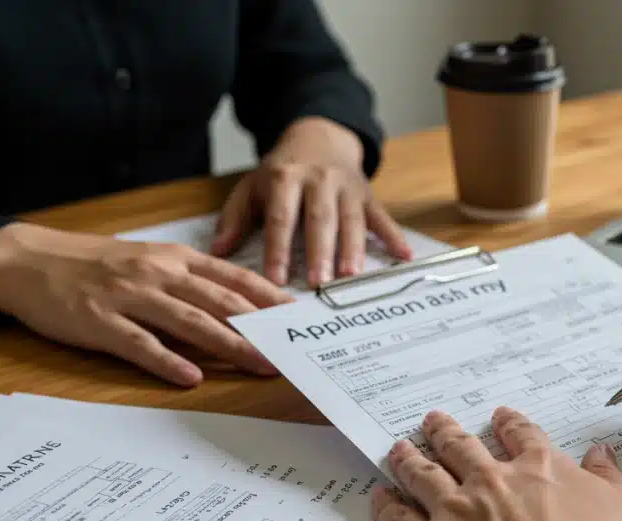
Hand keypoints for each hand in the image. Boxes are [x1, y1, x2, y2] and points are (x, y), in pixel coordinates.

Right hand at [0, 223, 291, 386]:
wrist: (29, 259)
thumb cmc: (96, 263)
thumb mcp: (149, 259)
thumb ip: (191, 280)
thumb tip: (237, 304)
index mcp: (175, 259)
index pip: (233, 278)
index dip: (269, 297)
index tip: (298, 315)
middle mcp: (158, 274)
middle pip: (221, 302)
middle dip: (261, 328)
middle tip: (290, 349)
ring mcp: (130, 296)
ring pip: (190, 322)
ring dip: (230, 346)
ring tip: (259, 364)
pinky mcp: (100, 321)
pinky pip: (139, 343)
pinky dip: (167, 361)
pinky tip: (191, 377)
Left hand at [212, 117, 410, 286]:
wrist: (320, 137)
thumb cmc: (282, 171)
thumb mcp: (251, 186)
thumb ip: (234, 218)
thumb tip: (218, 251)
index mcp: (285, 177)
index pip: (281, 217)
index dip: (278, 248)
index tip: (276, 278)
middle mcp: (319, 180)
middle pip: (320, 219)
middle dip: (320, 251)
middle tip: (318, 282)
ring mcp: (347, 188)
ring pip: (351, 220)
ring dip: (353, 249)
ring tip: (351, 276)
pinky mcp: (368, 195)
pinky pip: (382, 217)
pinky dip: (395, 237)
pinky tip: (404, 257)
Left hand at [372, 407, 621, 520]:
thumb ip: (608, 477)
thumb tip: (601, 454)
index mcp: (541, 468)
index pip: (522, 435)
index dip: (510, 423)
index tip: (501, 416)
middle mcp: (493, 481)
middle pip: (461, 446)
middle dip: (445, 431)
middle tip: (433, 421)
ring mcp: (457, 511)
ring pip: (423, 474)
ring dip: (409, 458)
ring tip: (399, 448)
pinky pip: (398, 519)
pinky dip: (386, 505)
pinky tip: (379, 496)